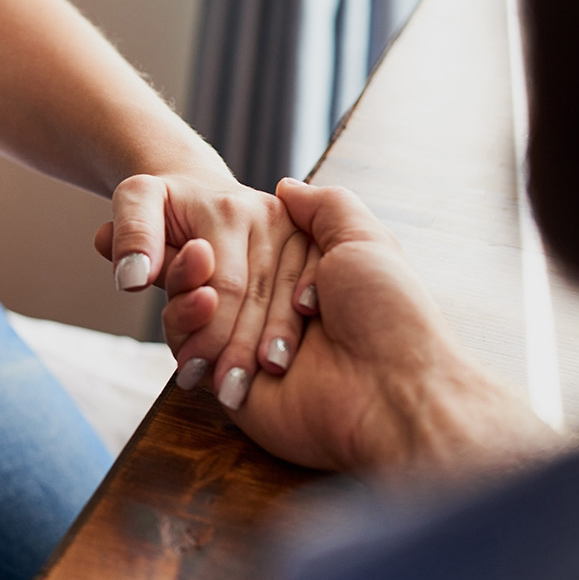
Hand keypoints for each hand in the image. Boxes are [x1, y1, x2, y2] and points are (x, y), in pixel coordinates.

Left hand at [95, 167, 309, 407]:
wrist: (195, 186)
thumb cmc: (162, 204)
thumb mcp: (135, 203)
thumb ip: (132, 237)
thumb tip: (133, 278)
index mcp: (228, 208)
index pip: (225, 285)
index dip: (207, 332)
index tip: (189, 372)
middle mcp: (269, 215)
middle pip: (257, 298)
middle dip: (236, 351)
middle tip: (223, 394)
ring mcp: (295, 231)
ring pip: (285, 301)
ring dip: (265, 349)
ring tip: (243, 390)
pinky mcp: (310, 244)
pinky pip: (309, 291)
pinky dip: (296, 329)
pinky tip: (282, 363)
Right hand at [217, 179, 554, 477]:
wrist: (391, 393)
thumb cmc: (386, 313)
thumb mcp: (364, 240)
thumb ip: (326, 208)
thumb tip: (286, 186)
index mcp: (310, 285)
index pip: (250, 254)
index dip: (232, 241)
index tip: (229, 236)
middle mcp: (279, 318)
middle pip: (217, 283)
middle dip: (205, 268)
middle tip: (201, 251)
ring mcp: (252, 354)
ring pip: (197, 316)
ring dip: (193, 298)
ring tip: (204, 286)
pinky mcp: (232, 388)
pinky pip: (191, 355)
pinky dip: (187, 333)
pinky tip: (201, 314)